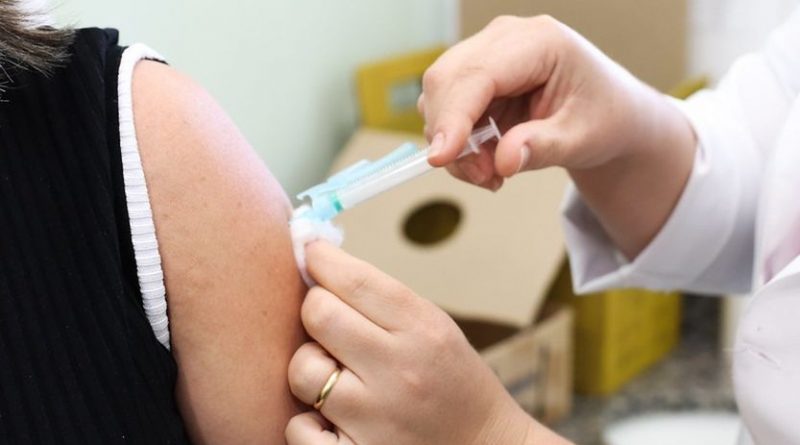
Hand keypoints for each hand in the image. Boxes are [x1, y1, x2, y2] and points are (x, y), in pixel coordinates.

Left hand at [284, 242, 567, 444]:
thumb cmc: (451, 381)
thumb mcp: (433, 327)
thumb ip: (381, 299)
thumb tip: (316, 258)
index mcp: (423, 329)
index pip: (353, 279)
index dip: (320, 258)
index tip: (311, 253)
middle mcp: (400, 371)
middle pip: (318, 314)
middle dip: (314, 310)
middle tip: (327, 321)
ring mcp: (377, 419)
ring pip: (302, 370)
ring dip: (310, 368)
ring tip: (335, 375)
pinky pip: (299, 428)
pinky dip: (307, 422)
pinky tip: (331, 418)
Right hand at [421, 15, 694, 257]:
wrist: (608, 114)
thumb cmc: (603, 117)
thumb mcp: (582, 139)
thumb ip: (544, 147)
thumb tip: (504, 160)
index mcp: (540, 41)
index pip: (478, 74)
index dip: (453, 116)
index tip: (441, 158)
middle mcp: (506, 38)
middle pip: (446, 80)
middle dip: (452, 137)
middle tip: (484, 178)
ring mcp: (486, 53)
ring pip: (439, 98)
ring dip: (455, 145)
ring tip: (492, 173)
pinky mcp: (475, 76)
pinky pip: (447, 110)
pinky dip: (458, 144)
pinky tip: (488, 160)